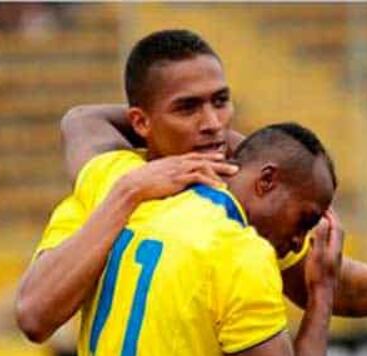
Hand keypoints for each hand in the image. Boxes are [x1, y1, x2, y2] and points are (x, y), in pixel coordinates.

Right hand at [122, 152, 238, 203]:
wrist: (132, 185)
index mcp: (172, 160)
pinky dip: (212, 182)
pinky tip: (220, 188)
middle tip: (234, 168)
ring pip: (205, 167)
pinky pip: (200, 178)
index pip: (194, 156)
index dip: (208, 157)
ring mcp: (179, 169)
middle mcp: (178, 162)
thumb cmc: (140, 184)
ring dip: (219, 174)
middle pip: (204, 160)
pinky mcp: (179, 178)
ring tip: (230, 180)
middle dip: (220, 164)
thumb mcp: (154, 178)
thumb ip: (164, 178)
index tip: (220, 158)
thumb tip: (167, 185)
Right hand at [305, 209, 343, 297]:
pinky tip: (312, 241)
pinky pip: (325, 247)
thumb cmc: (318, 276)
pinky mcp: (328, 265)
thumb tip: (322, 219)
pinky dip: (320, 239)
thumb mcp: (317, 255)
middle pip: (336, 231)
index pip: (336, 226)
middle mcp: (336, 252)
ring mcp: (332, 259)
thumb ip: (320, 237)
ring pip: (331, 239)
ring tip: (318, 221)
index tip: (325, 204)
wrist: (322, 297)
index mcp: (334, 248)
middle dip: (331, 219)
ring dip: (326, 228)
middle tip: (323, 209)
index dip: (331, 214)